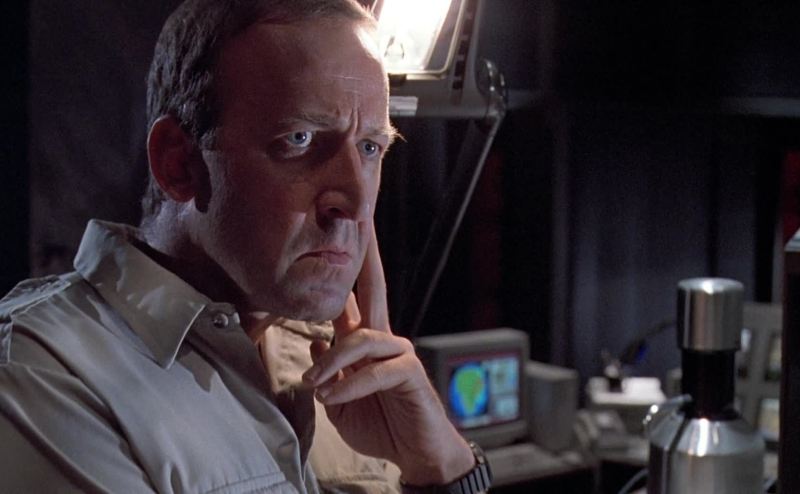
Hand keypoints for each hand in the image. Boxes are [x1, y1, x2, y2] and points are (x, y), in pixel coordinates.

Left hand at [301, 226, 474, 485]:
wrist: (414, 452)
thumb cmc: (380, 425)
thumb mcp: (340, 399)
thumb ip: (329, 370)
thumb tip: (316, 339)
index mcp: (364, 342)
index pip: (353, 298)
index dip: (347, 269)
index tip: (346, 235)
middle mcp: (383, 339)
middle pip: (374, 289)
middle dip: (368, 257)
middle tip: (363, 224)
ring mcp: (398, 353)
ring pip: (360, 339)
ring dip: (332, 360)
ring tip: (314, 383)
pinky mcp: (408, 372)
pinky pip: (374, 371)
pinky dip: (349, 386)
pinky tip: (332, 398)